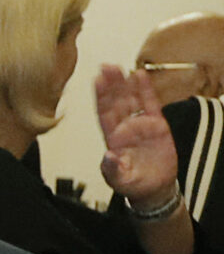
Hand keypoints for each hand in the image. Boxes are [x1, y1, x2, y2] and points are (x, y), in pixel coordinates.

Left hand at [96, 64, 180, 202]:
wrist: (153, 187)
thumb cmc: (132, 183)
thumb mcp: (119, 179)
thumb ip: (113, 169)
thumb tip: (108, 156)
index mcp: (112, 138)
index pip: (103, 113)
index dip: (100, 97)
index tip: (96, 81)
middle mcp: (124, 128)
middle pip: (116, 102)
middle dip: (111, 85)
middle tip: (106, 67)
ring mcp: (140, 124)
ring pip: (131, 99)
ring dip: (125, 84)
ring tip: (120, 67)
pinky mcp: (157, 125)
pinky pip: (150, 104)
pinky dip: (145, 90)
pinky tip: (140, 75)